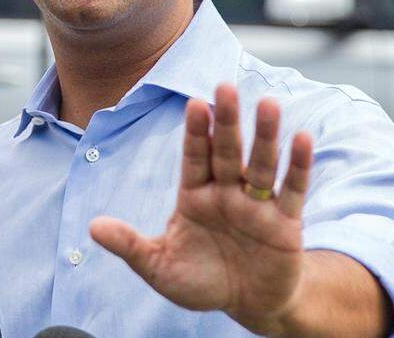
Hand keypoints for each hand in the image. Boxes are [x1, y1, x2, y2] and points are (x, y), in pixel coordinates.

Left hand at [89, 84, 312, 336]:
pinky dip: (297, 166)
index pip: (194, 158)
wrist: (245, 305)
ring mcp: (257, 205)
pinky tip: (301, 138)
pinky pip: (292, 190)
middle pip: (226, 152)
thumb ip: (130, 246)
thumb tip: (92, 226)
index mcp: (194, 196)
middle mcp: (226, 193)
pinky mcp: (286, 223)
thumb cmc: (200, 282)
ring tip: (267, 104)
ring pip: (261, 164)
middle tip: (225, 86)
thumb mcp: (159, 267)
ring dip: (265, 135)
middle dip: (226, 122)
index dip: (195, 133)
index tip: (194, 104)